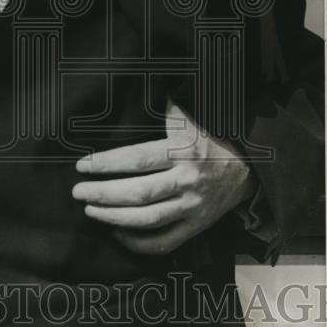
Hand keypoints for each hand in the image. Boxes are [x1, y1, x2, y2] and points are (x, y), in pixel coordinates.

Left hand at [72, 100, 255, 254]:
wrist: (248, 170)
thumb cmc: (210, 142)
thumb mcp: (190, 120)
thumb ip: (165, 108)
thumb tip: (139, 84)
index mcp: (182, 151)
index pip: (138, 159)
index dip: (108, 163)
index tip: (83, 165)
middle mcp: (187, 181)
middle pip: (139, 193)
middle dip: (103, 194)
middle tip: (78, 191)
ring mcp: (192, 207)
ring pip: (148, 220)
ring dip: (114, 217)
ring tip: (90, 211)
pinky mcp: (196, 227)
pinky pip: (164, 242)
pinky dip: (138, 242)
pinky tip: (117, 233)